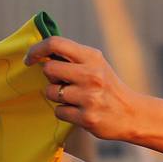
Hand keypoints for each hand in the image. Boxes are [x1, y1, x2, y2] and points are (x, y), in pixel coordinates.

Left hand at [24, 36, 138, 140]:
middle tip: (63, 82)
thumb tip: (41, 53)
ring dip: (57, 96)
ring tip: (75, 98)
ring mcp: (89, 97)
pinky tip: (79, 110)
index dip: (37, 50)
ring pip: (51, 92)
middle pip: (49, 69)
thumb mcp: (96, 65)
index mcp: (92, 57)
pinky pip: (58, 111)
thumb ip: (73, 58)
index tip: (30, 59)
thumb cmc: (107, 87)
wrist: (132, 114)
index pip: (56, 43)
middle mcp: (91, 75)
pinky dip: (64, 112)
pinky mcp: (87, 117)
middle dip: (51, 77)